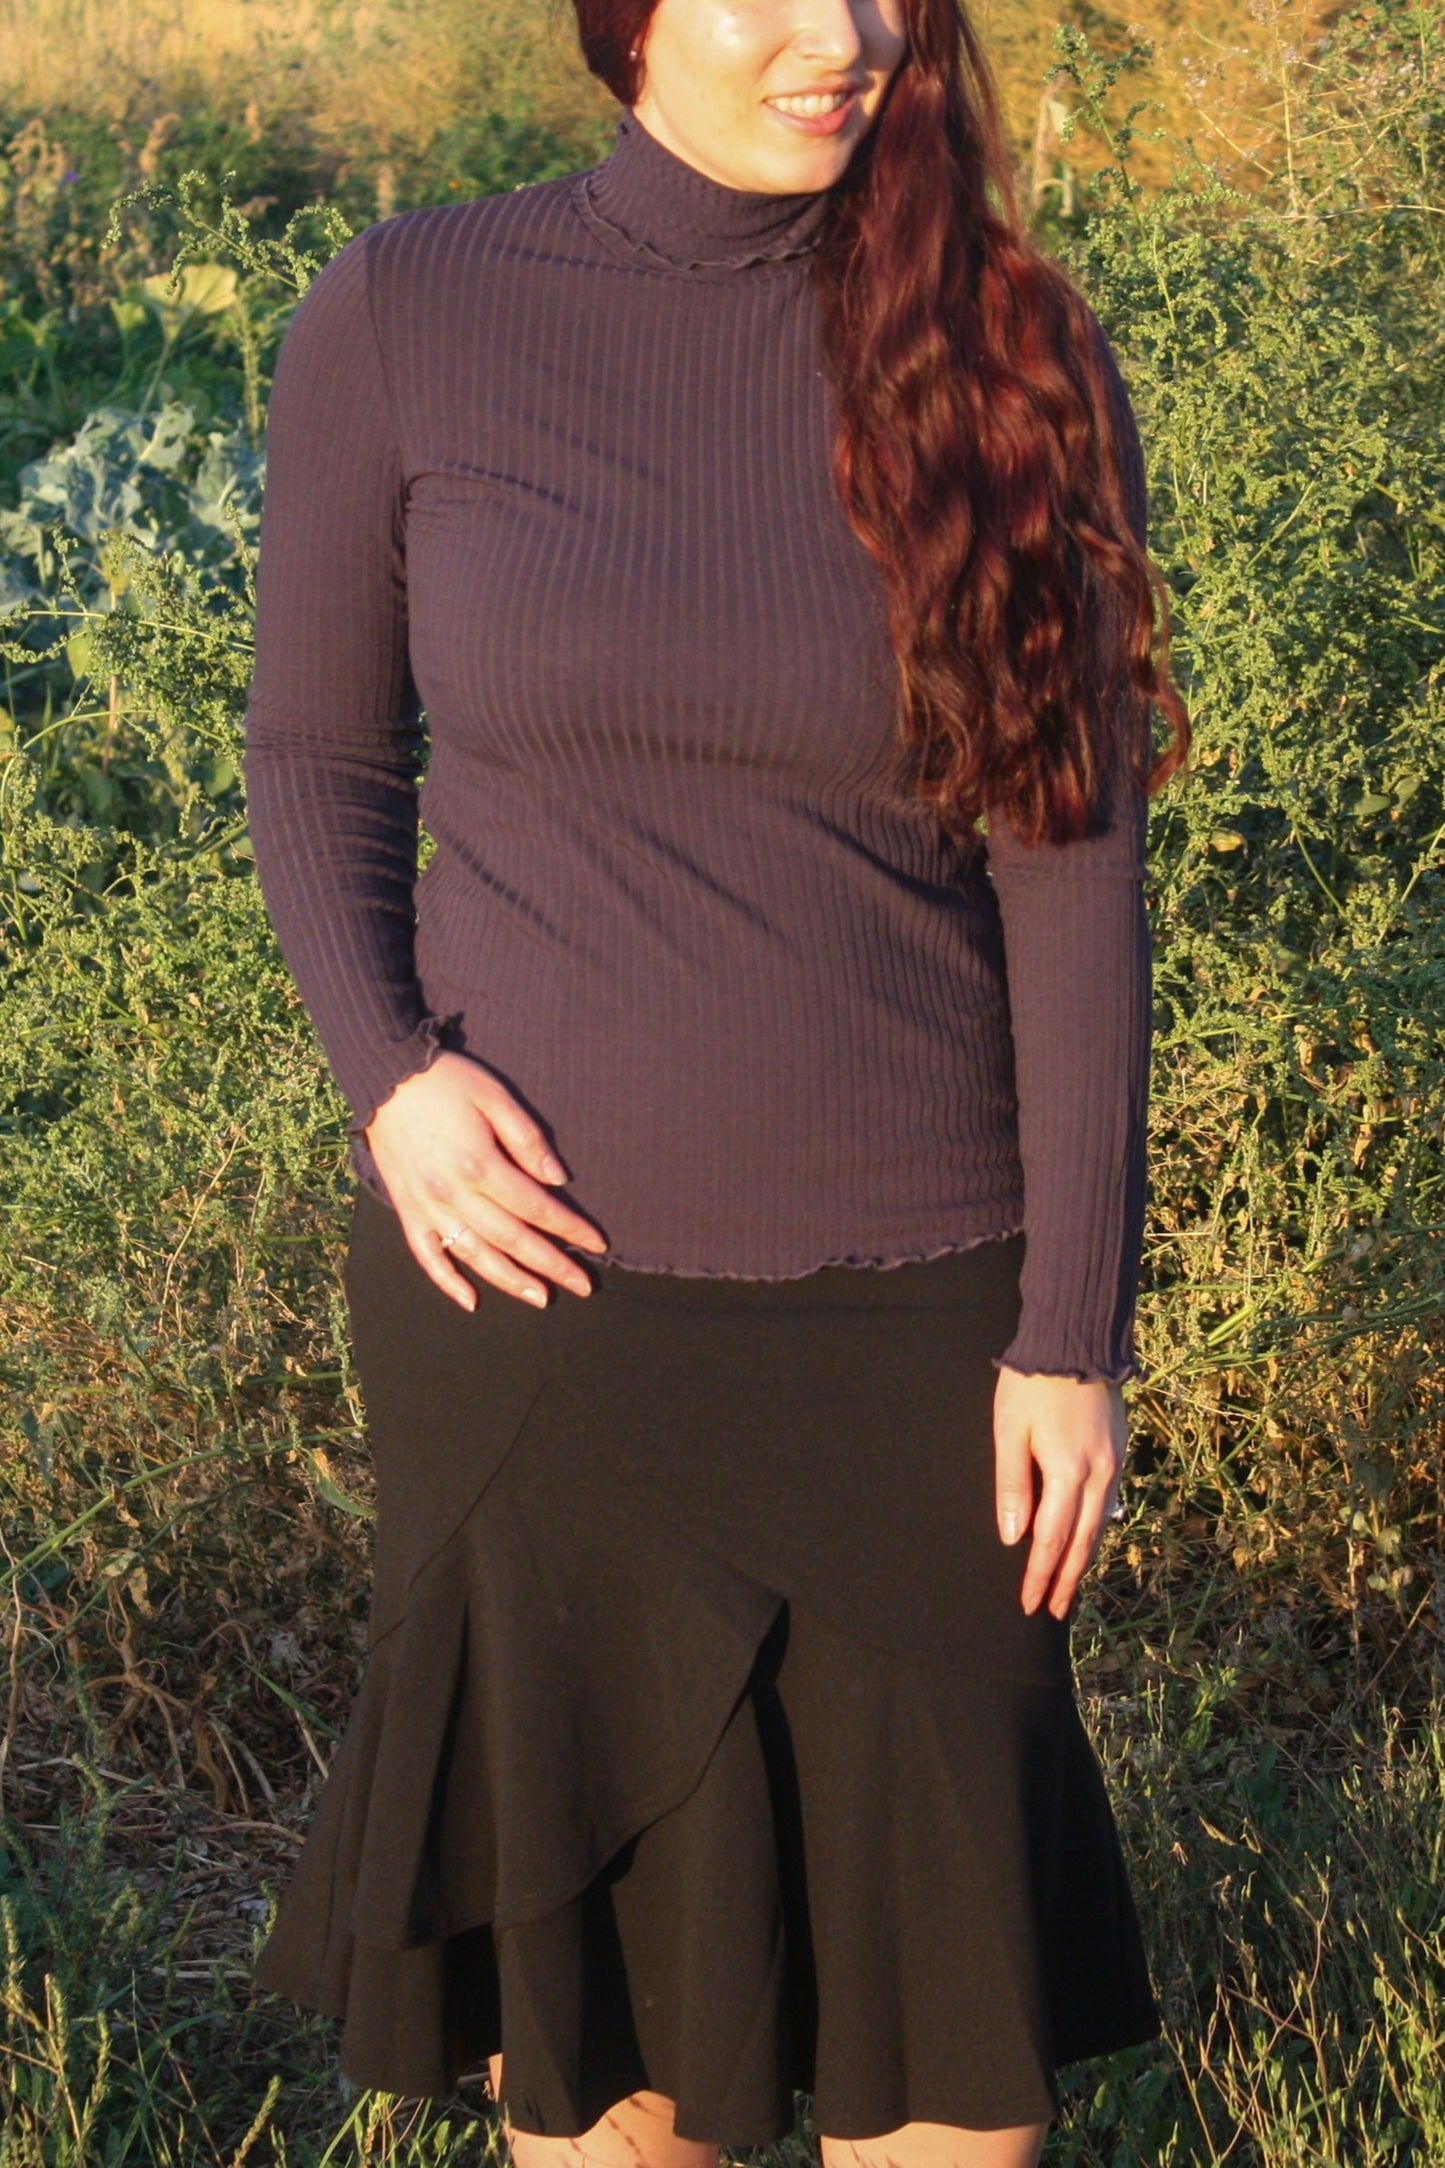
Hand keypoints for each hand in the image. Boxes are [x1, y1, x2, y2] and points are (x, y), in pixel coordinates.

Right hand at [364, 1051, 607, 1310]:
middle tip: (584, 1285)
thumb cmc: (445, 1082)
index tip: (597, 1244)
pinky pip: (427, 1256)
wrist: (383, 1078)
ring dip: (510, 1281)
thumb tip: (557, 1179)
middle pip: (512, 1239)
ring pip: (475, 1255)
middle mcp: (454, 1194)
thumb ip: (527, 1139)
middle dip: (551, 1265)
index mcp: (480, 1165)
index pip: (536, 1207)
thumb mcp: (494, 1096)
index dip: (569, 1228)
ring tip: (541, 1298)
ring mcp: (427, 1207)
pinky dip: (448, 1282)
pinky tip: (471, 1300)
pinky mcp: (407, 1211)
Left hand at [993, 1366, 1126, 1618]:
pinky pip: (1109, 1503)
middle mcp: (1099, 1475)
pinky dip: (1096, 1530)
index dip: (1040, 1575)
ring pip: (1100, 1526)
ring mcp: (1114, 1463)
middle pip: (1082, 1542)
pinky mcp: (1119, 1450)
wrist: (1076, 1339)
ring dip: (1084, 1559)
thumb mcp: (1009, 1431)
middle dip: (1067, 1580)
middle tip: (1054, 1612)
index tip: (1030, 1604)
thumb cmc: (1032, 1384)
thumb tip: (1013, 1536)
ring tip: (1070, 1586)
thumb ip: (1012, 1485)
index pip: (1052, 1540)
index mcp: (1068, 1472)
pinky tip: (1087, 1539)